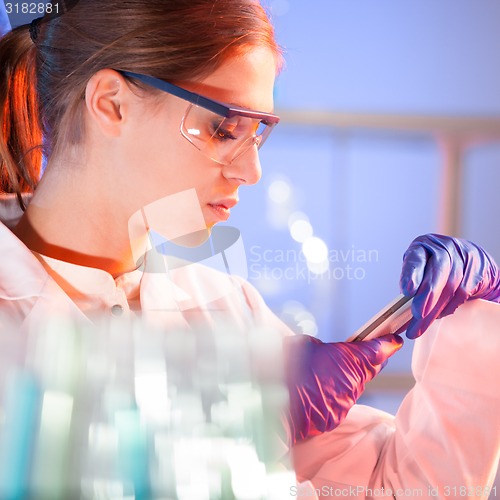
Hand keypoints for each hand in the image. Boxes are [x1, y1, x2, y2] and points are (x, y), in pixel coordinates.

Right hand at [283, 334, 402, 444]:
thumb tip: (329, 351)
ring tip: (321, 372)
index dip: (387, 344)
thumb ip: (325, 348)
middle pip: (367, 368)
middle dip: (362, 359)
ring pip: (353, 385)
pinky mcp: (334, 417)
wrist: (274, 403)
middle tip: (351, 351)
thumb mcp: (306, 345)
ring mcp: (345, 402)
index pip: (378, 350)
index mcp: (349, 359)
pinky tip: (315, 389)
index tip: (393, 340)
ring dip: (344, 377)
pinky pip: (339, 400)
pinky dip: (332, 393)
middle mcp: (353, 382)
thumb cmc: (287, 368)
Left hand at [400, 233, 499, 338]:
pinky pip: (462, 292)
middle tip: (417, 314)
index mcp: (422, 246)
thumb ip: (411, 284)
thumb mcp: (420, 269)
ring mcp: (462, 257)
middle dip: (426, 296)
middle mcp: (443, 248)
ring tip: (422, 324)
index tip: (406, 290)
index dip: (411, 274)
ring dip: (435, 308)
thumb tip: (399, 310)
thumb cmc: (436, 267)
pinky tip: (439, 315)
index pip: (416, 258)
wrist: (470, 260)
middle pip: (436, 272)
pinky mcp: (476, 269)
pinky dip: (449, 306)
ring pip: (450, 285)